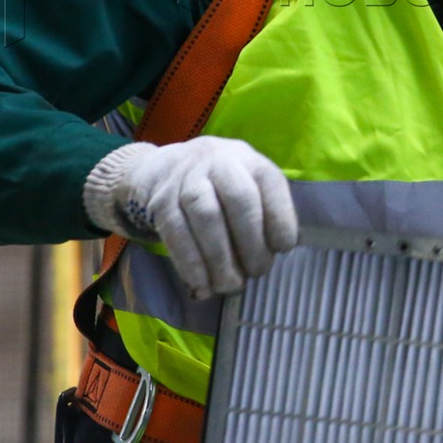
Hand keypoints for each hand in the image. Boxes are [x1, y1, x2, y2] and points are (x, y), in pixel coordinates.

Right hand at [83, 137, 298, 297]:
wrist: (162, 167)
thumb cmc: (217, 184)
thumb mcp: (245, 182)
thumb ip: (262, 211)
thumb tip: (273, 251)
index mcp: (246, 158)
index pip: (269, 181)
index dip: (280, 217)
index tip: (283, 248)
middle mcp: (217, 161)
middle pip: (239, 198)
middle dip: (251, 242)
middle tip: (257, 272)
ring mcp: (185, 178)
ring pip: (206, 215)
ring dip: (221, 257)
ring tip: (230, 284)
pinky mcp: (160, 201)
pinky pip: (176, 232)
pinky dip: (190, 262)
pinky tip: (202, 283)